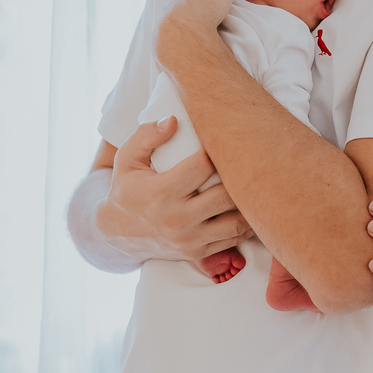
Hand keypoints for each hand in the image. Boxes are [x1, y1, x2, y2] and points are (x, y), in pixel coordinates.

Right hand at [96, 118, 251, 260]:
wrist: (117, 233)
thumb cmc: (127, 189)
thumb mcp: (127, 159)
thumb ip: (147, 136)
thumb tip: (173, 120)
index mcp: (161, 193)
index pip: (202, 167)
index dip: (216, 150)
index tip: (223, 140)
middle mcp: (177, 219)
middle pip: (226, 195)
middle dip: (240, 177)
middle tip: (249, 160)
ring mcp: (189, 239)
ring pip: (236, 221)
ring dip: (249, 203)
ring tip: (255, 184)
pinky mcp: (198, 252)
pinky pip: (233, 239)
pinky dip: (246, 224)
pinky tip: (250, 207)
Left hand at [154, 0, 252, 71]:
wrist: (183, 34)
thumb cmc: (206, 0)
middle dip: (203, 0)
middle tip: (218, 7)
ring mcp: (174, 21)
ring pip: (187, 18)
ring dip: (198, 21)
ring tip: (211, 28)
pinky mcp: (174, 42)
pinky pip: (186, 38)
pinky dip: (193, 38)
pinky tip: (200, 44)